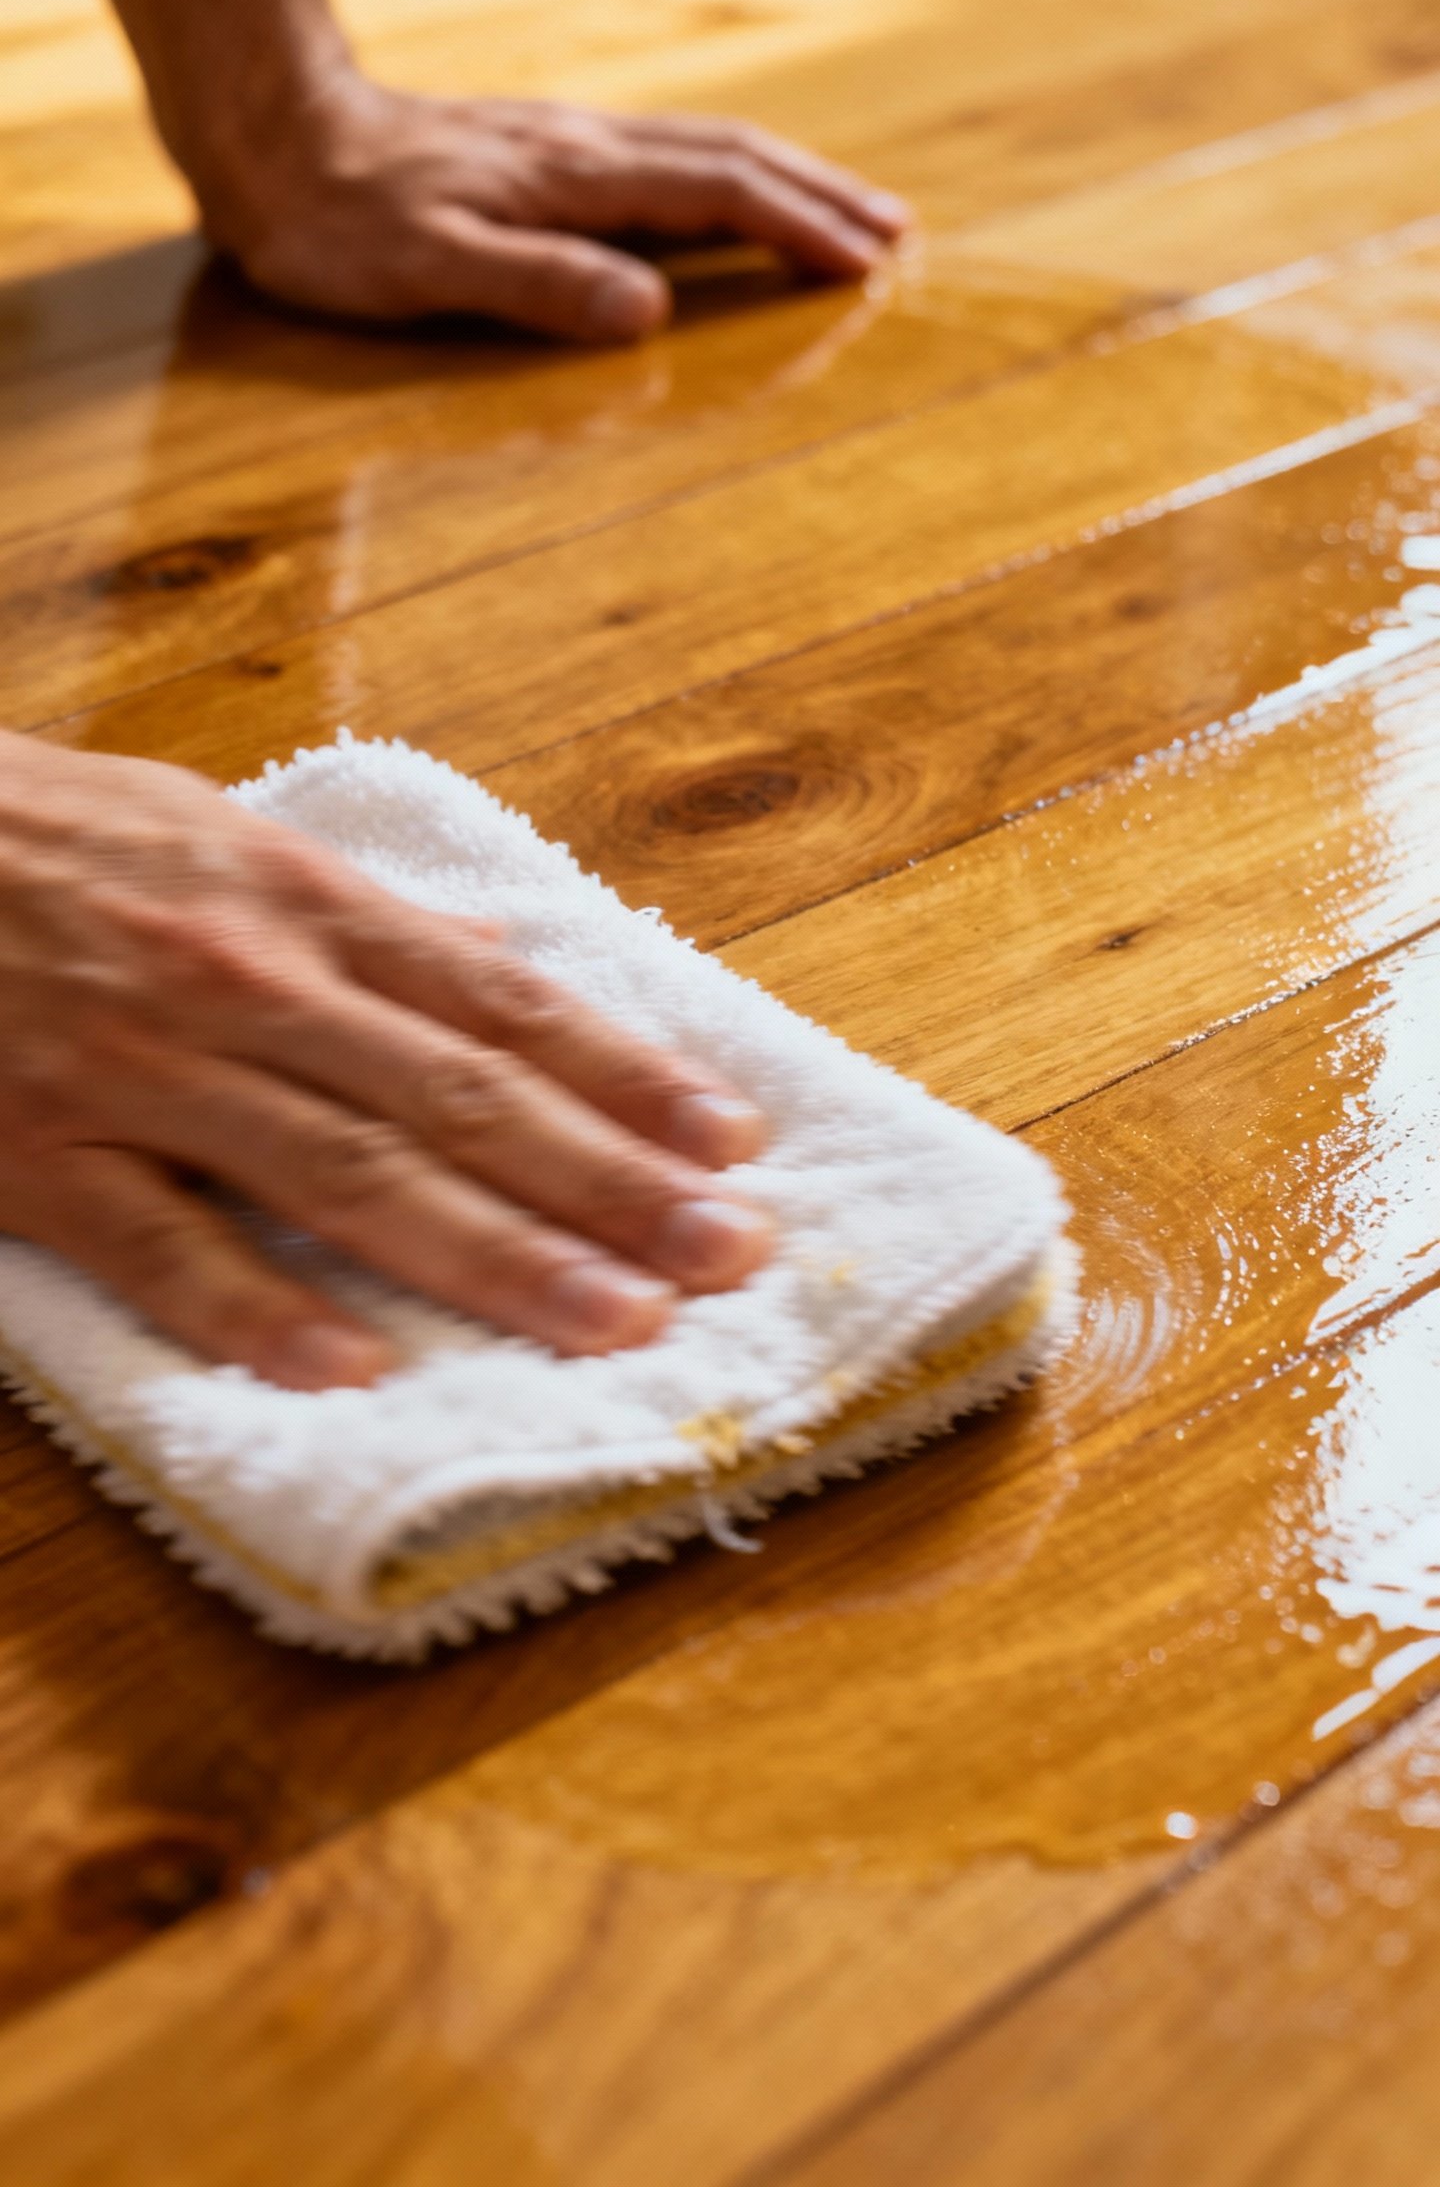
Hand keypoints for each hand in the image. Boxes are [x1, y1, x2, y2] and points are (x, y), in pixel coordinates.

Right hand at [0, 736, 772, 1390]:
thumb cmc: (41, 834)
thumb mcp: (214, 834)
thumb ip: (355, 916)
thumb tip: (496, 958)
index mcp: (300, 904)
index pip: (503, 1003)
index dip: (625, 1074)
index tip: (729, 1139)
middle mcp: (250, 986)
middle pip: (463, 1100)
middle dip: (610, 1183)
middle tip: (728, 1253)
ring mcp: (146, 1073)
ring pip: (351, 1178)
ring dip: (496, 1257)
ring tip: (616, 1324)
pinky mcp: (41, 1152)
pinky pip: (163, 1248)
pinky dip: (257, 1310)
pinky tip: (357, 1371)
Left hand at [196, 70, 909, 338]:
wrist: (267, 129)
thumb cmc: (334, 219)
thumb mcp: (425, 265)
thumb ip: (537, 286)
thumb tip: (650, 312)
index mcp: (575, 176)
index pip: (719, 192)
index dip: (799, 227)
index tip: (867, 265)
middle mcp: (584, 147)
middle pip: (732, 154)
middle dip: (821, 194)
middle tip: (897, 234)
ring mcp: (564, 143)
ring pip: (702, 146)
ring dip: (785, 178)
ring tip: (844, 212)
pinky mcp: (538, 152)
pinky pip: (662, 158)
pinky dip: (725, 177)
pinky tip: (727, 200)